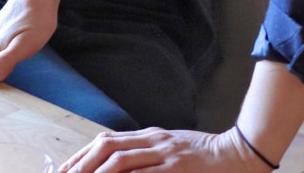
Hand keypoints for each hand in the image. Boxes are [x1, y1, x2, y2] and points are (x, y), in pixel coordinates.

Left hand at [58, 127, 268, 172]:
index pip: (106, 141)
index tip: (66, 169)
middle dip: (83, 162)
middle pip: (108, 146)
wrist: (238, 154)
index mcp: (149, 135)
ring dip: (98, 172)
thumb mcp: (171, 148)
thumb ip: (147, 154)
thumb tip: (118, 164)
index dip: (83, 154)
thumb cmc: (204, 155)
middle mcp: (153, 141)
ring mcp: (165, 155)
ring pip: (122, 159)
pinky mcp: (177, 169)